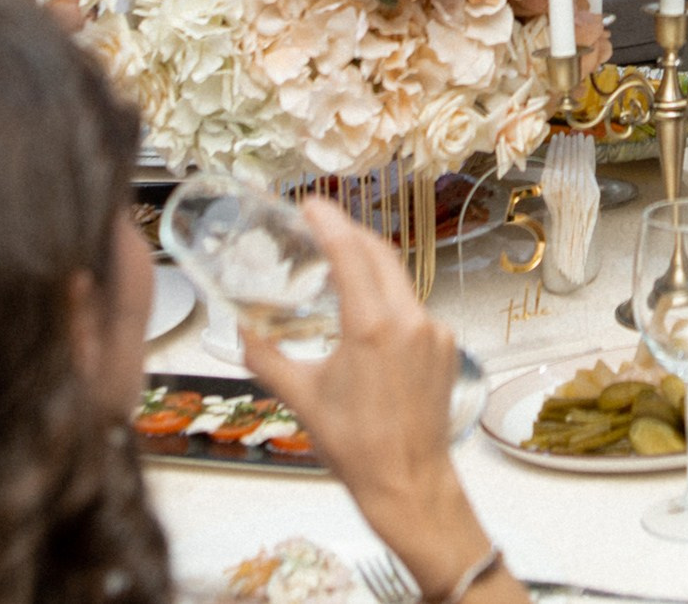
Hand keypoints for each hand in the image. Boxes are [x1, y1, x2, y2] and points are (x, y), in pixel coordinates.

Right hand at [242, 201, 498, 599]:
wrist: (409, 482)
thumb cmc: (355, 446)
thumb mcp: (301, 398)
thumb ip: (266, 358)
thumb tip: (242, 333)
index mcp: (372, 327)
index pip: (350, 255)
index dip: (329, 223)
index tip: (311, 205)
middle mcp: (409, 320)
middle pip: (379, 255)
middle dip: (350, 234)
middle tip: (321, 224)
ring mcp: (434, 331)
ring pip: (398, 281)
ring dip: (369, 268)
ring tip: (338, 268)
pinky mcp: (445, 345)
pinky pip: (412, 309)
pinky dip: (388, 301)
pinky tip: (368, 316)